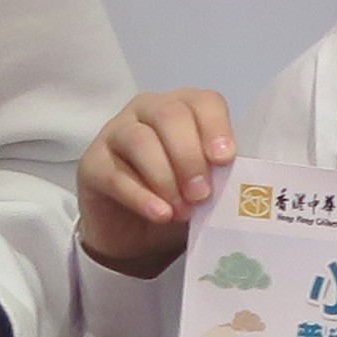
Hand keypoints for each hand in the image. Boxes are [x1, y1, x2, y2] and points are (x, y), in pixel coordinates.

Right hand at [79, 88, 238, 277]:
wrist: (136, 235)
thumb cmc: (178, 200)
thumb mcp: (207, 186)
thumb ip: (220, 175)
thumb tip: (244, 181)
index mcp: (182, 108)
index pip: (203, 101)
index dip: (216, 127)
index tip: (225, 160)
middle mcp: (147, 111)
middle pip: (170, 115)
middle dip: (190, 156)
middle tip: (202, 194)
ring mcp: (115, 133)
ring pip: (140, 140)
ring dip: (166, 177)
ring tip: (182, 210)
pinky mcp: (92, 163)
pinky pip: (115, 174)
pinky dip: (141, 196)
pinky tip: (160, 214)